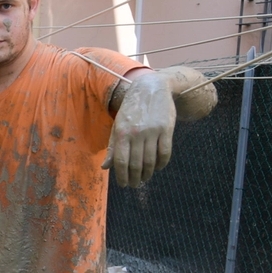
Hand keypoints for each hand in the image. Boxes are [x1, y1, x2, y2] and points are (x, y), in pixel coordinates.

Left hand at [104, 71, 175, 187]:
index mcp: (122, 133)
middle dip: (135, 178)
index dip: (122, 176)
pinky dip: (162, 163)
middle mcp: (137, 133)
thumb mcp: (118, 125)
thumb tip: (105, 167)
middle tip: (135, 185)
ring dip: (148, 173)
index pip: (121, 161)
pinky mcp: (166, 129)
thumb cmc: (131, 110)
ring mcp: (153, 131)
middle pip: (136, 163)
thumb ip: (113, 147)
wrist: (151, 88)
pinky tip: (158, 168)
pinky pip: (165, 152)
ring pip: (151, 160)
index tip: (123, 184)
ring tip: (145, 178)